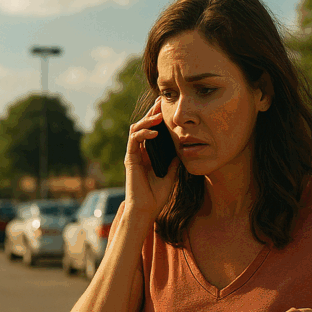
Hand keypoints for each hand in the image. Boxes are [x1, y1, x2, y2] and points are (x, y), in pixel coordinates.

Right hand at [124, 97, 179, 219]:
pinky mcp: (130, 158)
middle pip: (143, 125)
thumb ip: (173, 161)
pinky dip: (143, 133)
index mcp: (148, 154)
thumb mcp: (171, 174)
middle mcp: (139, 151)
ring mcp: (134, 154)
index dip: (158, 118)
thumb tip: (182, 148)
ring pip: (136, 129)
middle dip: (152, 112)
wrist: (146, 209)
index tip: (167, 107)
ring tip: (159, 116)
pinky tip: (154, 132)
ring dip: (147, 120)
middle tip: (162, 102)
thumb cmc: (157, 195)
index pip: (152, 130)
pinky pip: (134, 140)